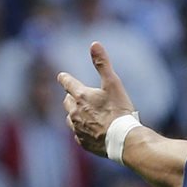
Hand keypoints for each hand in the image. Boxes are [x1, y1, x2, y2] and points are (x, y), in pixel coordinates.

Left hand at [57, 42, 136, 156]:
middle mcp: (74, 112)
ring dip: (75, 114)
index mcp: (81, 96)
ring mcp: (77, 128)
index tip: (62, 76)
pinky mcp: (83, 142)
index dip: (65, 78)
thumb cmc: (120, 111)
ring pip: (70, 118)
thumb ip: (103, 64)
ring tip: (86, 115)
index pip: (67, 82)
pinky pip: (78, 134)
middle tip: (78, 96)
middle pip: (67, 102)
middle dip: (72, 98)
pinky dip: (83, 131)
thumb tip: (94, 44)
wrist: (124, 140)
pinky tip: (92, 131)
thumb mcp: (114, 84)